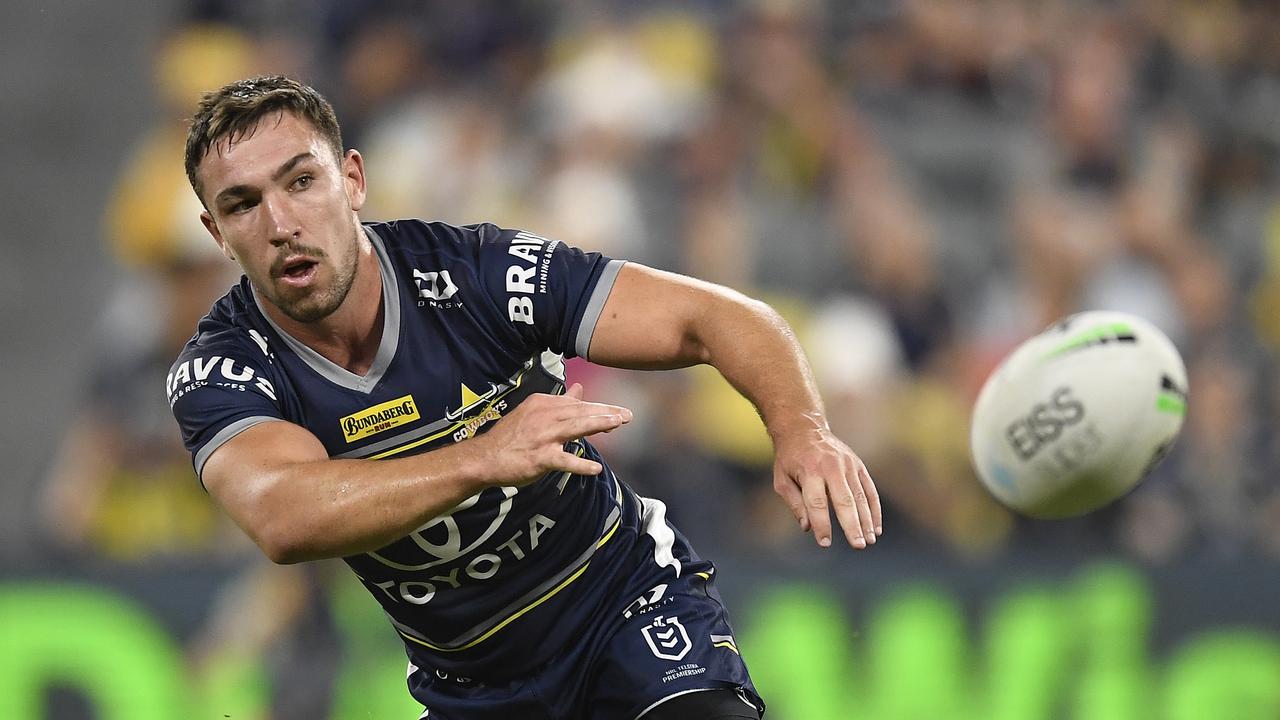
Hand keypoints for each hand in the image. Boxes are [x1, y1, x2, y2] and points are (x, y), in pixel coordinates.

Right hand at [477, 383, 630, 485]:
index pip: (576, 404)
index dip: (598, 408)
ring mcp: (542, 437)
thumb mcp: (534, 412)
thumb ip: (559, 402)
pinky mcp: (540, 458)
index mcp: (543, 403)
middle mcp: (544, 416)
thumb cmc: (511, 437)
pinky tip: (595, 469)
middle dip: (606, 412)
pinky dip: (581, 465)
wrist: (485, 458)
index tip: (617, 412)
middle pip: (580, 412)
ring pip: (576, 428)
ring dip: (598, 425)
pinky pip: (564, 461)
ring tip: (618, 424)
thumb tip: (579, 390)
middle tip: (628, 415)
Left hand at [773, 429, 881, 549]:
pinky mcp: (857, 465)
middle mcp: (831, 467)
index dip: (821, 524)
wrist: (803, 428)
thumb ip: (795, 503)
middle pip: (843, 500)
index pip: (816, 502)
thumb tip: (808, 527)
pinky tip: (876, 528)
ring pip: (860, 496)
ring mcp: (847, 464)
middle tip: (858, 545)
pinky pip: (869, 489)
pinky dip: (874, 509)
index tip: (824, 542)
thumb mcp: (781, 479)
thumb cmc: (789, 458)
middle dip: (851, 525)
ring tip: (869, 540)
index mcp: (809, 471)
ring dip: (866, 520)